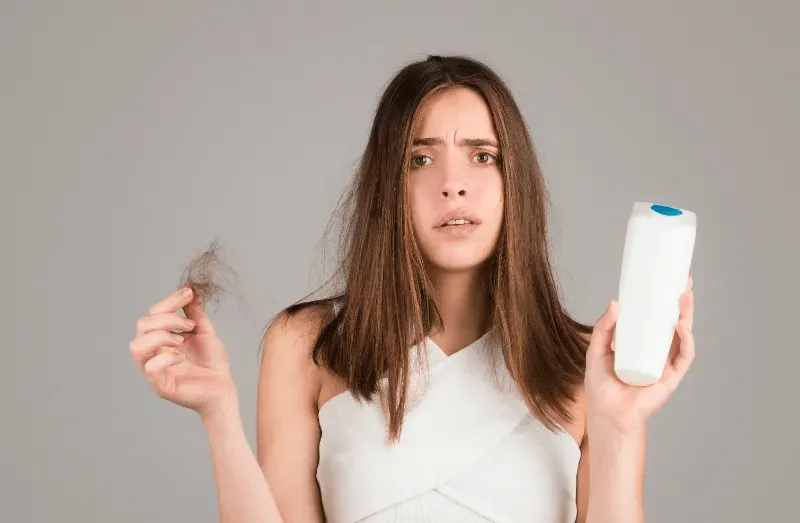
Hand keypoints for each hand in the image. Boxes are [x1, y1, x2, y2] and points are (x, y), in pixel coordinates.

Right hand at [129, 286, 236, 417]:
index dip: (169, 301)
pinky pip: (149, 368)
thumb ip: (194, 312)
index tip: (188, 294)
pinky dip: (166, 357)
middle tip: (190, 326)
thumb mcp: (204, 331)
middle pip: (142, 325)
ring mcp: (154, 370)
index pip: (153, 313)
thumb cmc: (212, 363)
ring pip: (136, 346)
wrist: (224, 388)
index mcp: (161, 338)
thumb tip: (189, 288)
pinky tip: (182, 357)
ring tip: (182, 341)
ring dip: (161, 336)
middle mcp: (153, 352)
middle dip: (167, 318)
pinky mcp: (160, 385)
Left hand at [584, 276, 695, 432]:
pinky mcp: (671, 378)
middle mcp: (657, 354)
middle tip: (684, 282)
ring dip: (686, 316)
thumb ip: (604, 328)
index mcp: (641, 346)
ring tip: (684, 297)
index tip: (668, 282)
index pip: (656, 320)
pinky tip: (679, 326)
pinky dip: (685, 340)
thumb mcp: (597, 350)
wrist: (607, 413)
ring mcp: (666, 365)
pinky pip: (683, 356)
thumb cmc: (602, 387)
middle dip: (682, 304)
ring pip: (683, 337)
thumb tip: (614, 303)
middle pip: (674, 324)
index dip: (664, 303)